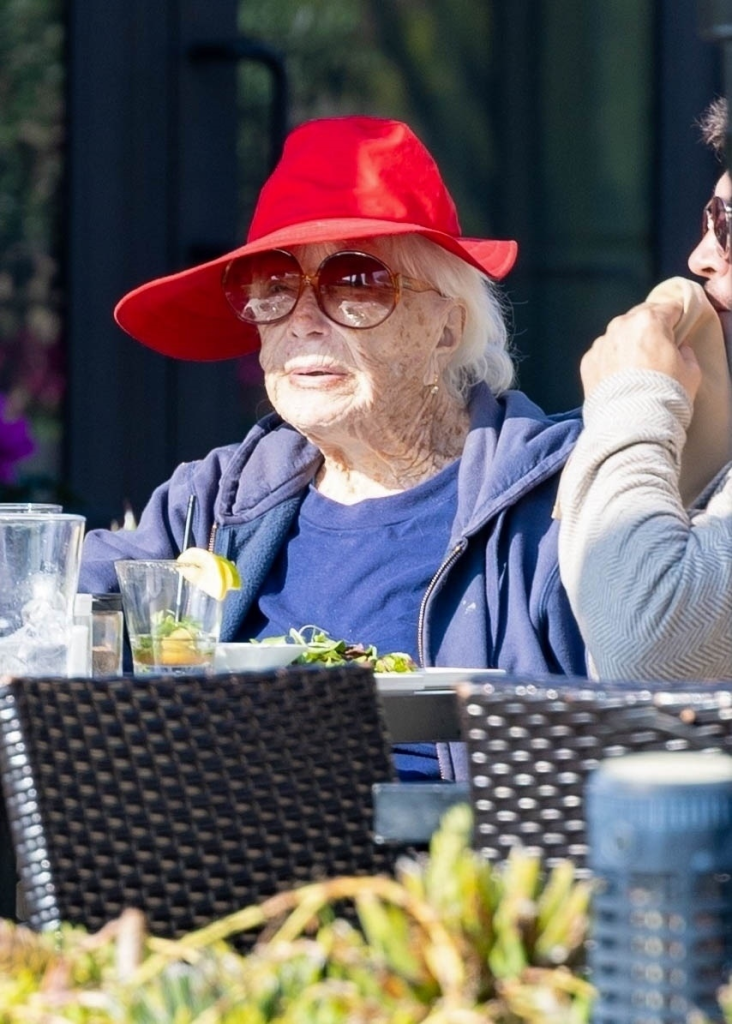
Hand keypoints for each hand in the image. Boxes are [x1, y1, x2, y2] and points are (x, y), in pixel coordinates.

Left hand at [580, 300, 701, 401]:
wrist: (631, 424)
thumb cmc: (666, 394)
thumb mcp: (691, 371)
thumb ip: (685, 352)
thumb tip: (679, 347)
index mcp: (649, 320)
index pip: (669, 307)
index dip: (678, 317)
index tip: (680, 328)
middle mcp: (620, 326)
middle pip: (640, 317)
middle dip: (650, 327)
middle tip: (658, 346)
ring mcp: (600, 344)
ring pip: (618, 334)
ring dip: (627, 343)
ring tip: (636, 366)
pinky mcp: (586, 362)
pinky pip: (603, 354)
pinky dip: (610, 360)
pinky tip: (619, 378)